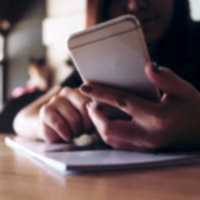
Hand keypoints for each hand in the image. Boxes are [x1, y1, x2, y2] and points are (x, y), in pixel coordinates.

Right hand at [39, 87, 91, 142]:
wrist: (53, 130)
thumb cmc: (76, 124)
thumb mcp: (89, 117)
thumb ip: (95, 111)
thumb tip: (100, 111)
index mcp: (80, 90)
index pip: (93, 101)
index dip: (95, 117)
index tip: (92, 125)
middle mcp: (67, 91)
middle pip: (84, 107)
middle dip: (86, 124)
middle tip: (83, 130)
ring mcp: (55, 100)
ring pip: (74, 118)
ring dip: (76, 131)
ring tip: (74, 132)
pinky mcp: (45, 111)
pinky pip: (60, 125)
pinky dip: (66, 134)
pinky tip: (66, 135)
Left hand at [81, 63, 199, 150]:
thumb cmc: (195, 109)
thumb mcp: (184, 90)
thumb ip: (165, 78)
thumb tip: (147, 66)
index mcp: (157, 117)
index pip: (121, 102)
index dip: (100, 93)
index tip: (84, 87)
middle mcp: (148, 135)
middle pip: (109, 128)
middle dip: (95, 115)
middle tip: (91, 102)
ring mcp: (145, 145)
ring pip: (110, 139)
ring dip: (99, 124)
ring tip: (97, 110)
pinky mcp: (143, 149)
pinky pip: (117, 143)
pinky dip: (108, 131)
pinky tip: (108, 121)